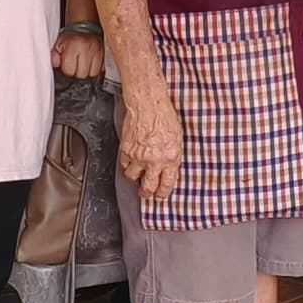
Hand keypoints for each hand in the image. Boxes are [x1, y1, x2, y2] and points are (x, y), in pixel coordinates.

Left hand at [52, 28, 105, 79]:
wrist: (85, 27)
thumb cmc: (71, 37)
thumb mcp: (58, 45)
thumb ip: (55, 58)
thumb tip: (57, 68)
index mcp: (74, 46)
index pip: (70, 70)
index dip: (66, 70)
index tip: (66, 66)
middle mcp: (87, 49)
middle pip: (82, 74)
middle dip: (76, 73)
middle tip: (74, 66)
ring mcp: (98, 52)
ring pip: (93, 74)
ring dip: (87, 73)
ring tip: (82, 66)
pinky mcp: (104, 55)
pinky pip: (100, 71)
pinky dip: (94, 71)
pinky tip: (89, 66)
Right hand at [119, 86, 184, 205]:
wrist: (148, 104)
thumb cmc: (165, 117)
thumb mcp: (177, 140)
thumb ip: (172, 157)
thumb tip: (170, 171)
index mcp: (171, 158)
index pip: (166, 184)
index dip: (162, 194)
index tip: (160, 197)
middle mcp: (154, 160)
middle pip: (148, 187)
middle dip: (146, 193)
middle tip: (146, 193)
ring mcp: (139, 157)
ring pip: (133, 178)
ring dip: (135, 178)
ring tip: (138, 175)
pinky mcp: (126, 151)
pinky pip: (124, 166)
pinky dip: (127, 166)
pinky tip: (131, 162)